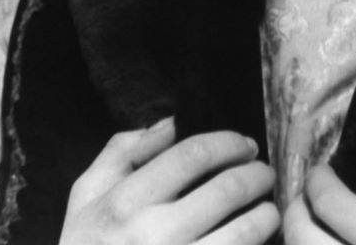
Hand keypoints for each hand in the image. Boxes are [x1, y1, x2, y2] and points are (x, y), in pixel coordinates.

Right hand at [59, 118, 279, 243]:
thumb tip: (170, 122)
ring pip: (242, 233)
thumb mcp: (86, 192)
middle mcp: (153, 234)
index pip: (192, 154)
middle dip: (256, 174)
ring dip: (265, 215)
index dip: (228, 143)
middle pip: (226, 190)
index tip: (245, 144)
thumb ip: (124, 149)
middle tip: (264, 172)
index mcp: (126, 200)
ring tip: (269, 208)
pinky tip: (258, 241)